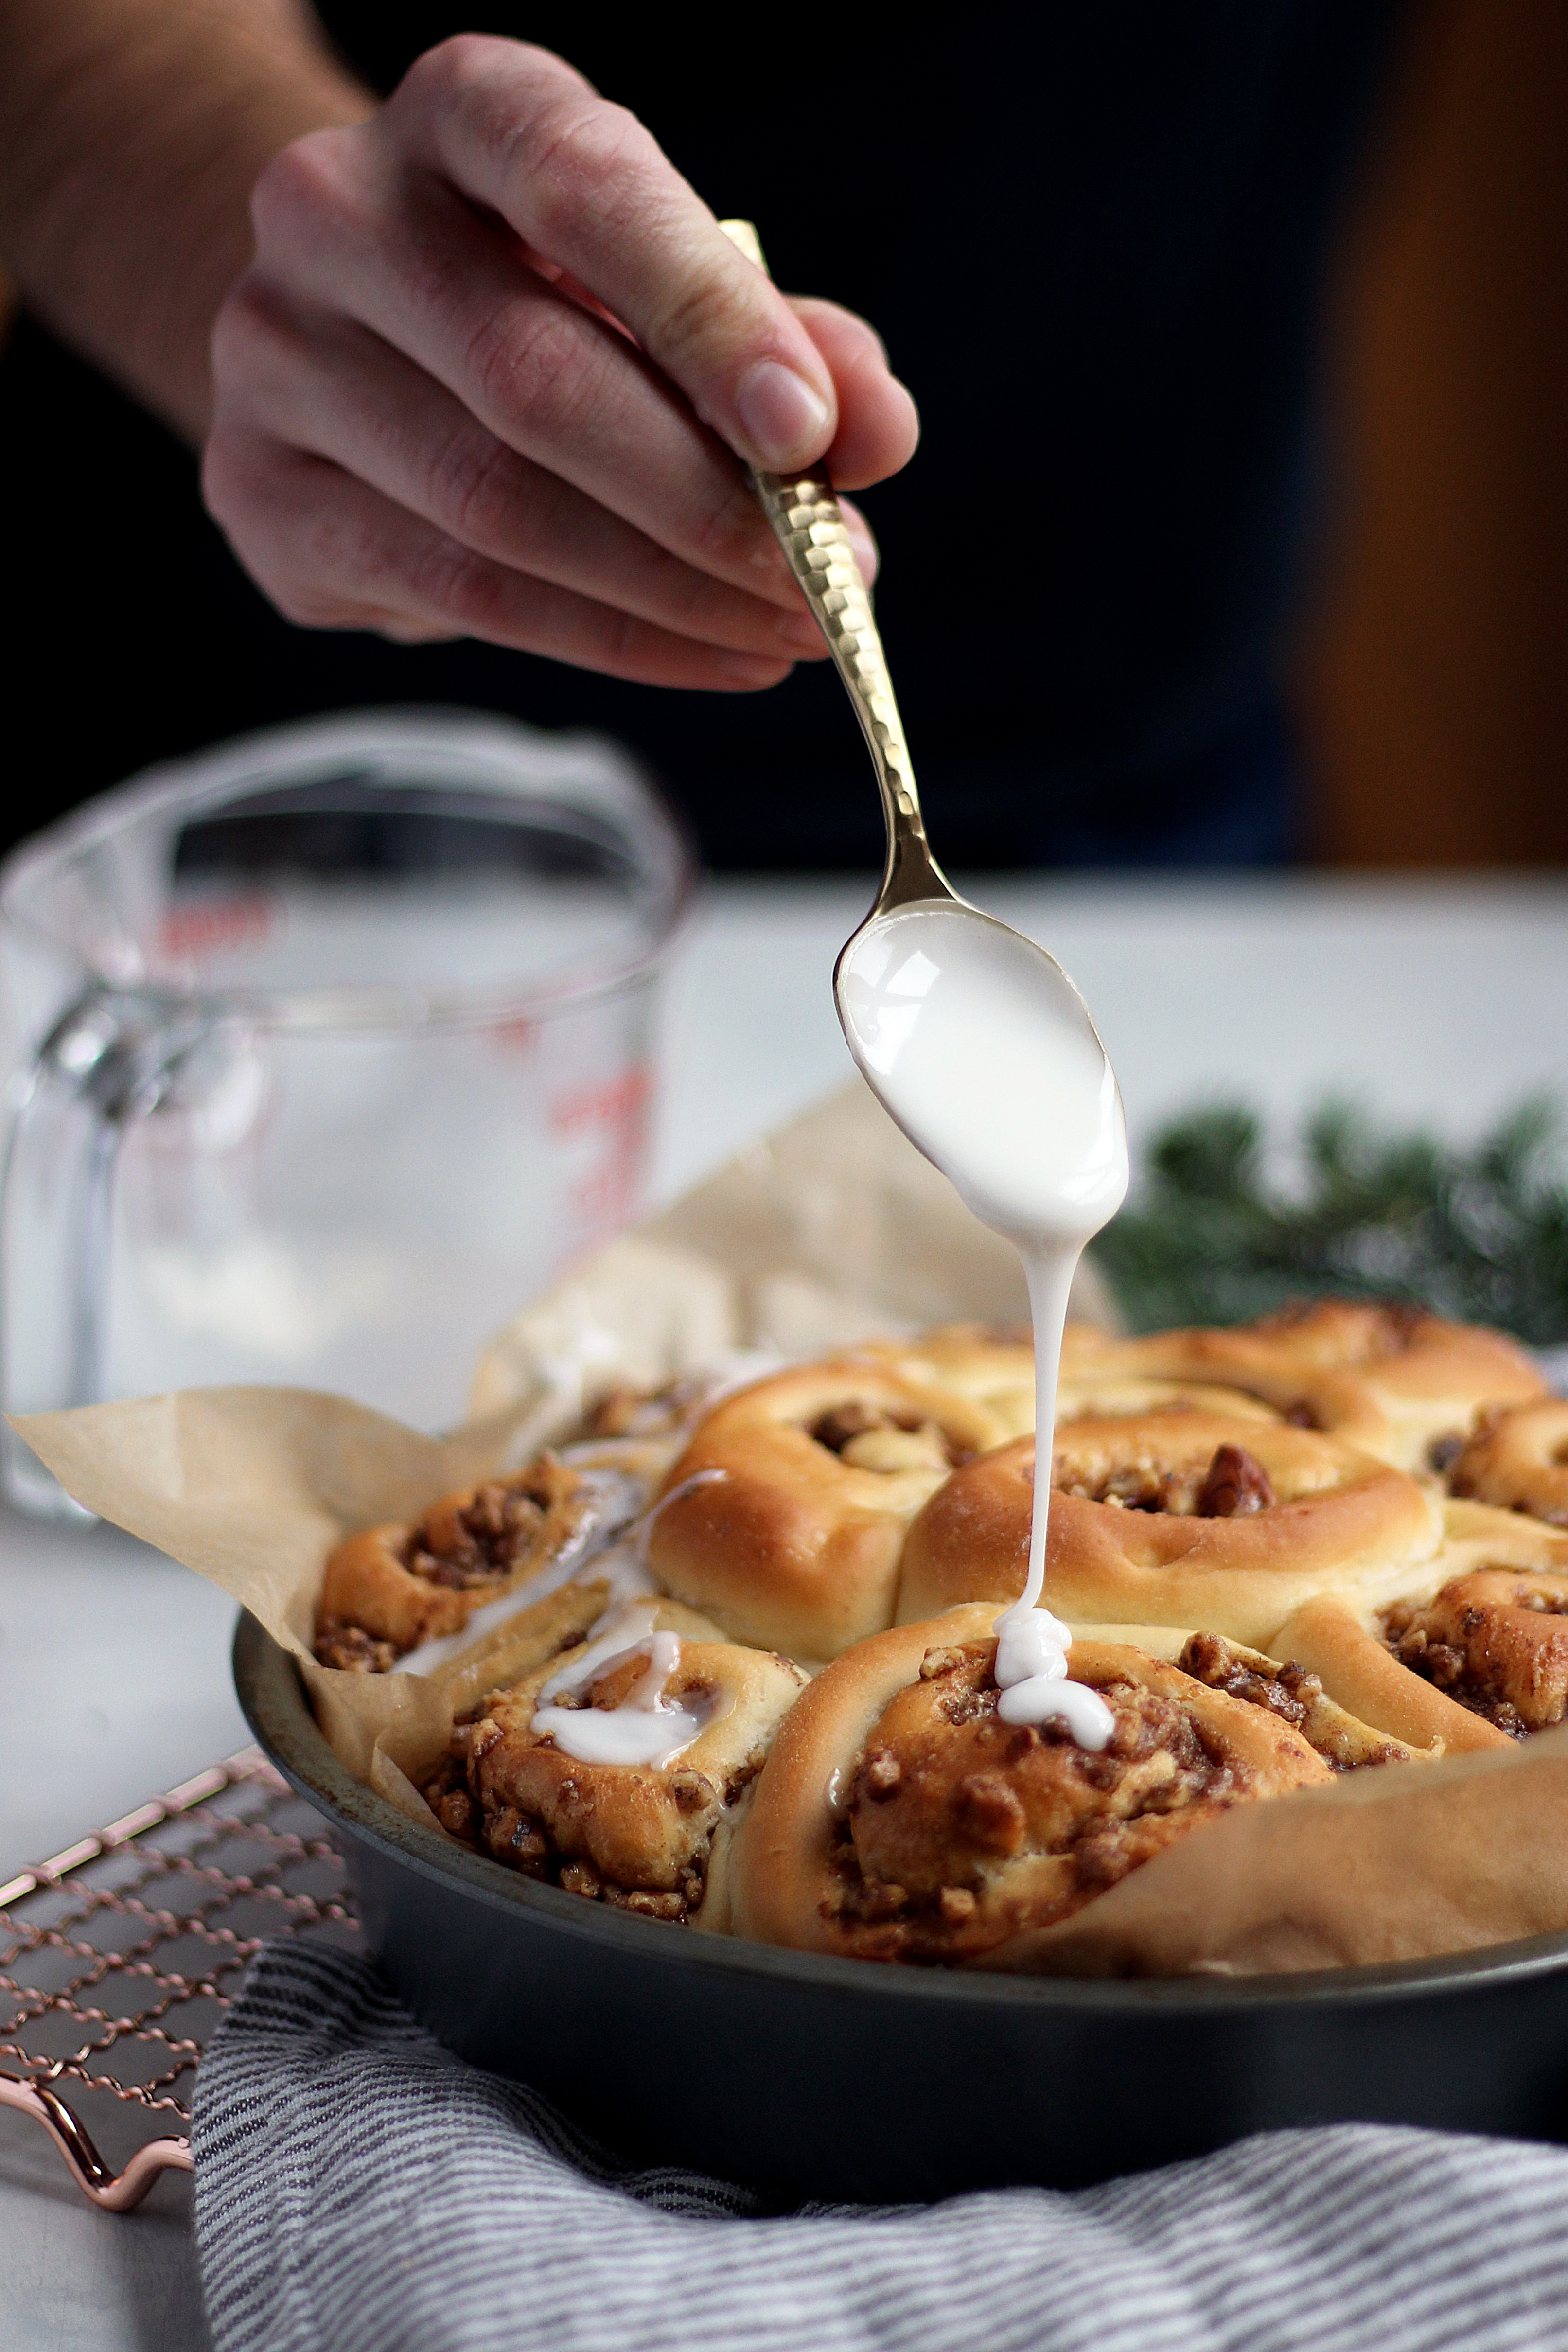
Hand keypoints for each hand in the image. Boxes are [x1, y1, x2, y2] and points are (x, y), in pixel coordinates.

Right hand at [203, 36, 918, 687]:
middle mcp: (334, 210)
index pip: (583, 189)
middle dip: (707, 504)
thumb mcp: (672, 285)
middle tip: (828, 577)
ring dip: (669, 594)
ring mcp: (274, 357)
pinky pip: (460, 594)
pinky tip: (707, 656)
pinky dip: (608, 640)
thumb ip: (784, 341)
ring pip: (497, 510)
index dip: (708, 320)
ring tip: (785, 632)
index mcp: (459, 111)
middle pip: (535, 381)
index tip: (815, 433)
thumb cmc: (546, 301)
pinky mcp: (263, 498)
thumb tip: (876, 431)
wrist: (352, 339)